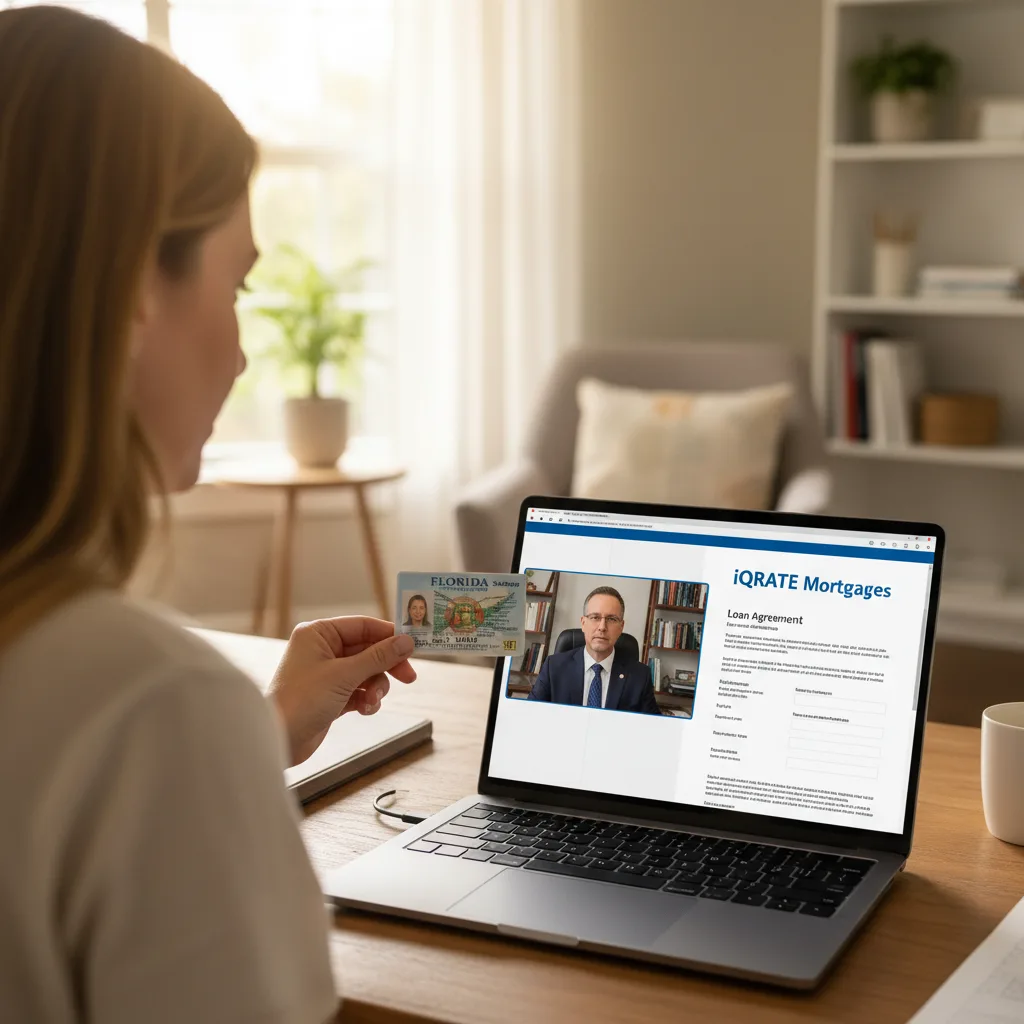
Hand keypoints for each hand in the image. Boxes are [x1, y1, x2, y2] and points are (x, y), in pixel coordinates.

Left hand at [268, 617, 416, 766]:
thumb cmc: (301, 700)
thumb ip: (378, 657)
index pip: (363, 626)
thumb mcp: (344, 675)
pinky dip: (366, 699)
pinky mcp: (330, 695)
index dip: (389, 635)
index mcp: (319, 633)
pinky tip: (365, 709)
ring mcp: (326, 673)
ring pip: (366, 672)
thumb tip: (406, 641)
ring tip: (372, 701)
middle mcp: (322, 649)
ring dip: (375, 687)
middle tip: (408, 677)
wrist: (277, 740)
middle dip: (386, 666)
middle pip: (368, 650)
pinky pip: (359, 690)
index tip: (413, 646)